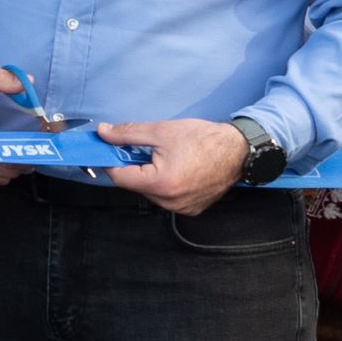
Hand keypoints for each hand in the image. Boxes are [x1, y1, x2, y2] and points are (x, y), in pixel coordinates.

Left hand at [98, 115, 251, 216]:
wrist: (238, 150)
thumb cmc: (203, 139)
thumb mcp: (160, 131)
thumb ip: (127, 134)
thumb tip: (103, 133)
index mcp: (160, 183)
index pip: (120, 177)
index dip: (110, 162)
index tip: (107, 151)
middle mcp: (170, 202)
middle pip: (136, 185)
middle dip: (134, 167)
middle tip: (143, 150)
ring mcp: (182, 208)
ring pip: (151, 193)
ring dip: (150, 177)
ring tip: (166, 159)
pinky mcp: (191, 209)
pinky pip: (167, 198)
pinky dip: (166, 185)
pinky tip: (177, 170)